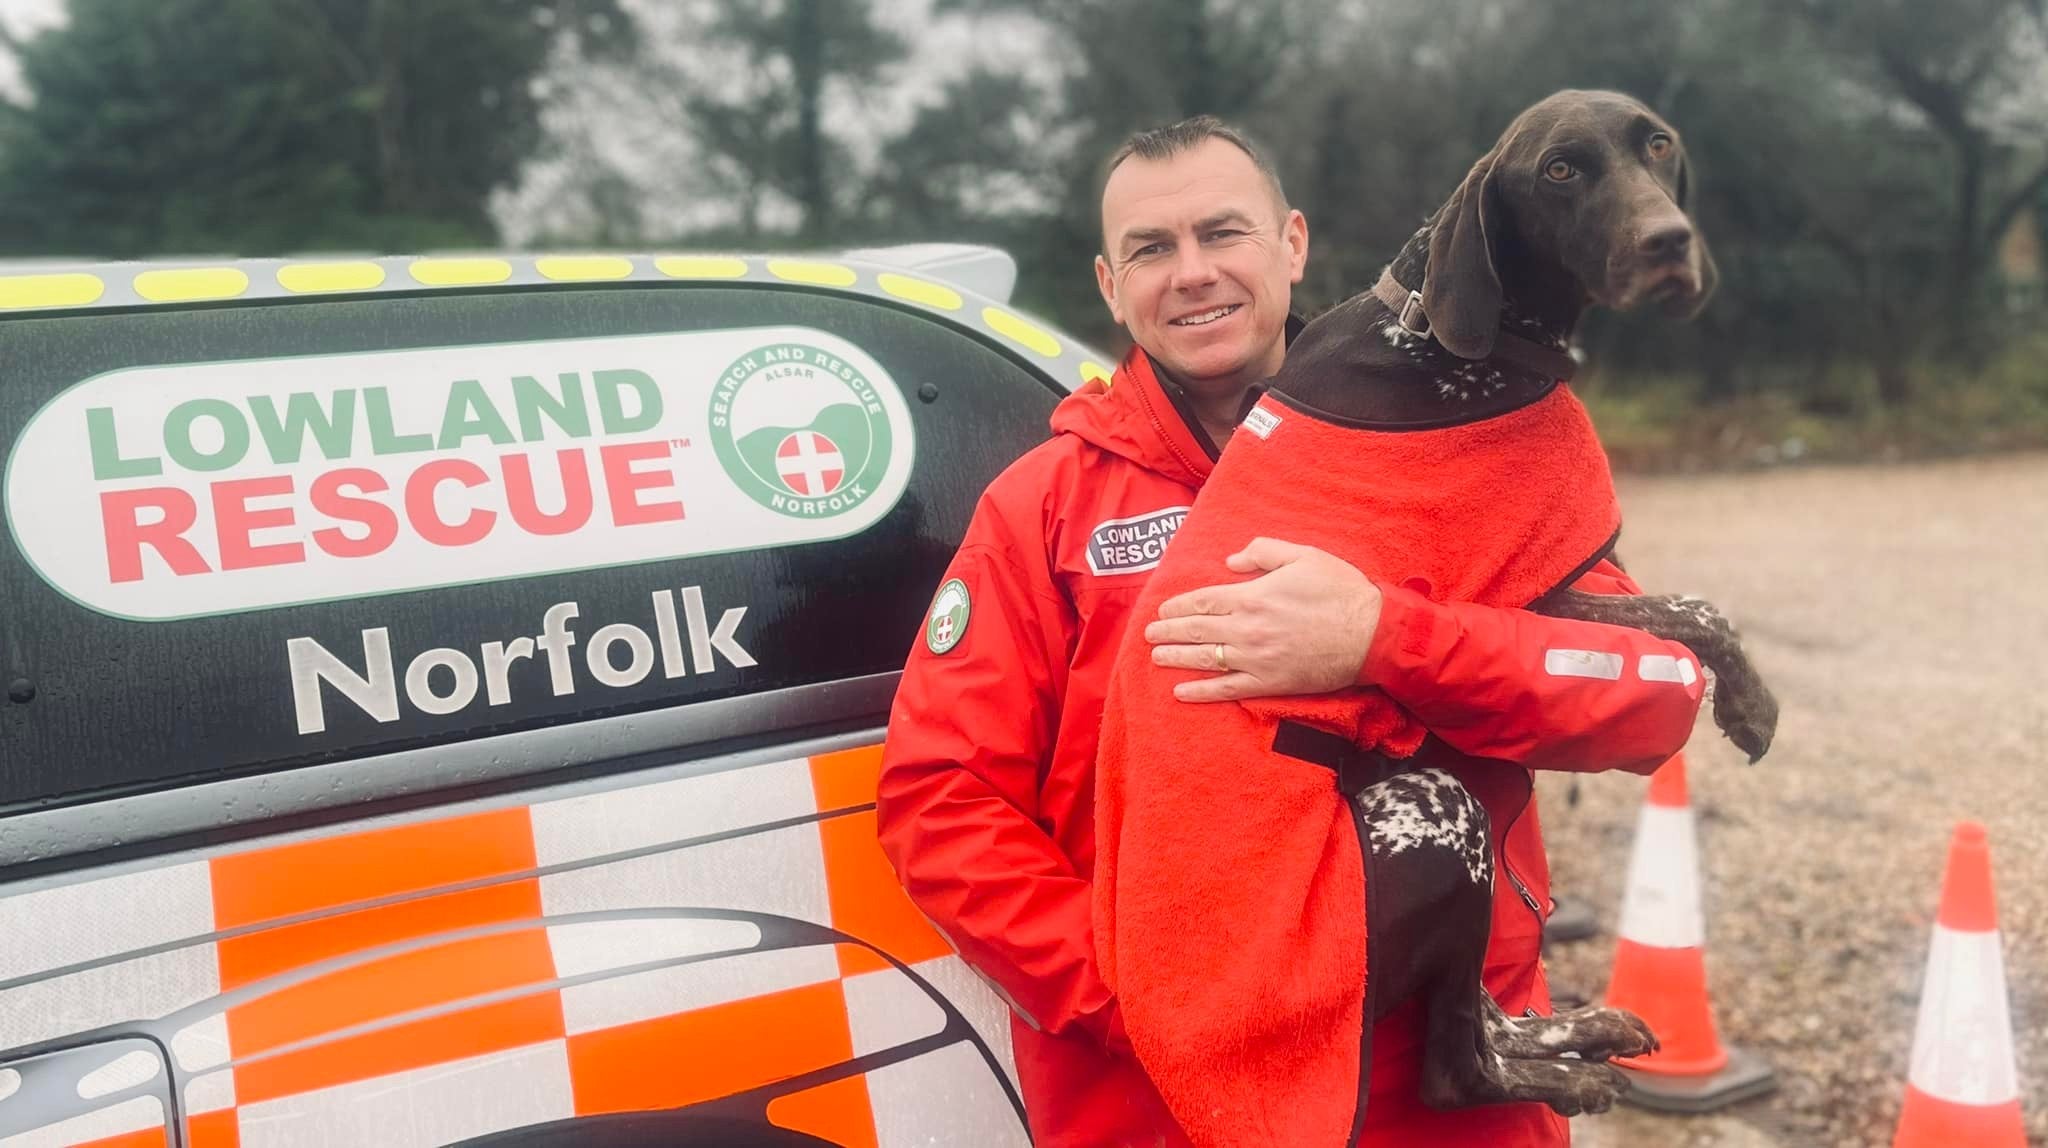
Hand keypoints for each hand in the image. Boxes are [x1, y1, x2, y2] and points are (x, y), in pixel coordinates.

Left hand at [1144, 538, 1381, 701]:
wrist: (1371, 634)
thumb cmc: (1340, 590)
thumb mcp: (1303, 555)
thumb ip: (1263, 551)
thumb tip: (1230, 560)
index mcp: (1252, 596)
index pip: (1202, 601)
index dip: (1178, 607)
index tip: (1162, 611)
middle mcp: (1247, 628)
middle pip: (1196, 630)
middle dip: (1168, 632)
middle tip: (1148, 635)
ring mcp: (1256, 659)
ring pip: (1204, 659)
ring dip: (1176, 658)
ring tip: (1156, 657)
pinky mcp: (1269, 683)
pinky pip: (1227, 689)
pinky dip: (1201, 692)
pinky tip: (1181, 692)